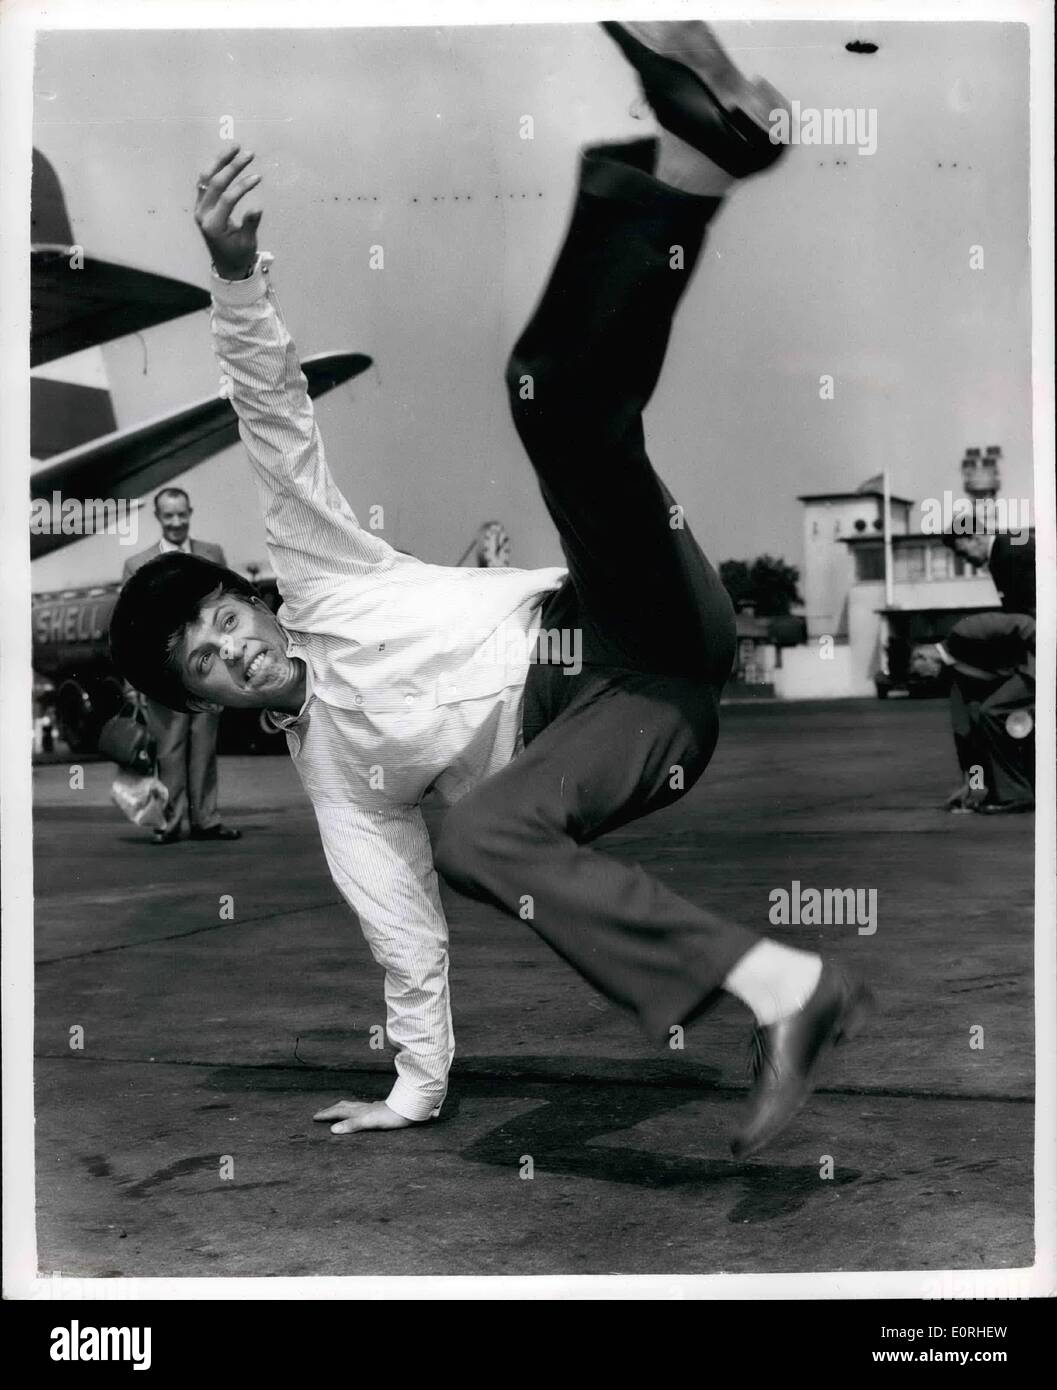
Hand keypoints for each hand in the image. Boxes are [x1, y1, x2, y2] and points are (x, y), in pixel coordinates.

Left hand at [194, 145, 262, 279]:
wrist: (226, 267)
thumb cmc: (239, 256)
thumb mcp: (247, 243)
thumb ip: (250, 224)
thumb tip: (256, 208)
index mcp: (213, 225)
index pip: (227, 199)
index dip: (243, 186)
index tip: (257, 177)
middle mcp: (202, 215)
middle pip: (214, 183)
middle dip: (231, 167)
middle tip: (248, 154)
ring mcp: (199, 209)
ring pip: (205, 178)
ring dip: (219, 161)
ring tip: (233, 148)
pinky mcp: (201, 206)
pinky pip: (204, 182)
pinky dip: (214, 169)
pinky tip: (225, 159)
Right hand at [313, 1100, 417, 1134]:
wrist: (408, 1110)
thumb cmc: (390, 1117)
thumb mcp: (368, 1122)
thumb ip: (352, 1125)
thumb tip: (332, 1129)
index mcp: (358, 1111)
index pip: (338, 1112)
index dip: (326, 1114)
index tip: (314, 1117)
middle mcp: (363, 1108)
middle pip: (344, 1107)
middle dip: (331, 1110)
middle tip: (321, 1112)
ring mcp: (371, 1109)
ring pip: (352, 1107)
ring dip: (342, 1108)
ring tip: (337, 1110)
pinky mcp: (379, 1111)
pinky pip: (362, 1110)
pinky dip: (355, 1111)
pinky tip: (361, 1112)